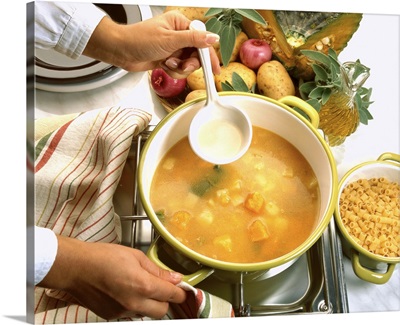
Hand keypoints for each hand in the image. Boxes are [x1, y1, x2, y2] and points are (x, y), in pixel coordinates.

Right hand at [38, 235, 185, 319]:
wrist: (75, 268)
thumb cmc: (103, 257)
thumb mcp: (135, 256)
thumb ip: (157, 270)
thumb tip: (174, 277)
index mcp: (142, 285)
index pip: (171, 295)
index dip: (180, 292)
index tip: (182, 288)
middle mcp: (134, 303)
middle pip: (162, 311)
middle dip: (166, 300)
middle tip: (162, 287)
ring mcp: (121, 312)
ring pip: (146, 313)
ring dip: (149, 303)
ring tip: (138, 285)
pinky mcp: (110, 316)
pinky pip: (130, 313)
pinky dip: (133, 304)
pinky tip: (125, 290)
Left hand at [84, 10, 220, 78]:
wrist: (121, 51)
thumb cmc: (139, 40)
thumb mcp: (169, 39)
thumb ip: (193, 39)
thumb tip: (213, 38)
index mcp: (180, 24)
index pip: (202, 40)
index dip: (208, 56)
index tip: (214, 69)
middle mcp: (178, 35)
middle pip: (196, 54)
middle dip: (189, 64)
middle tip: (182, 66)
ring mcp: (173, 48)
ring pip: (188, 64)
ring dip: (179, 68)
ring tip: (167, 63)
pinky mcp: (168, 58)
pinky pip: (178, 69)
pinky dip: (172, 70)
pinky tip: (163, 65)